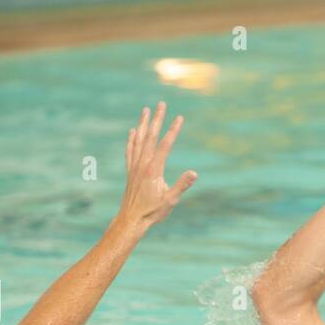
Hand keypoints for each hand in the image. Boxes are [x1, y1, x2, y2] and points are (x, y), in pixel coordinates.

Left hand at [116, 102, 196, 231]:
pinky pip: (130, 150)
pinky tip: (133, 131)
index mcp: (154, 169)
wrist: (131, 220)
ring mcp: (135, 166)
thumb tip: (194, 173)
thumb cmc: (152, 212)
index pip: (165, 145)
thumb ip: (182, 185)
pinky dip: (132, 139)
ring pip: (139, 140)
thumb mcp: (170, 200)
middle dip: (157, 119)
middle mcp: (142, 164)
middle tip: (161, 104)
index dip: (173, 130)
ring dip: (144, 124)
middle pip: (151, 137)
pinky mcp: (130, 171)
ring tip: (146, 110)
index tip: (180, 118)